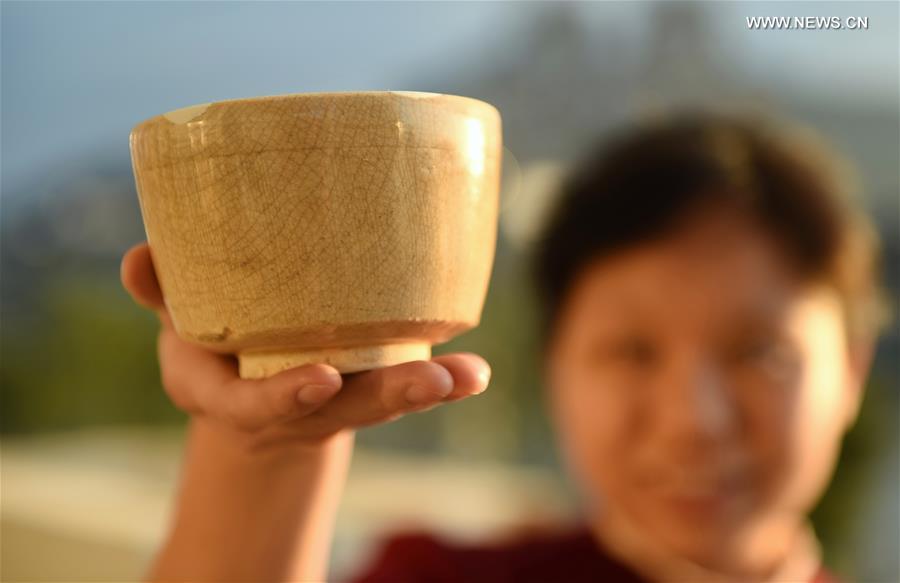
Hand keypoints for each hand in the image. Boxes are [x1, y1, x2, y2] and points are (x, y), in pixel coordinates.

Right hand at [120, 242, 490, 450]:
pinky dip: (441, 381)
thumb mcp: (179, 322)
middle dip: (386, 398)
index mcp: (231, 397)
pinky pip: (403, 384)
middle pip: (339, 411)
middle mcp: (290, 408)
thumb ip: (162, 291)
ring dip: (426, 389)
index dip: (285, 398)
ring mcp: (333, 401)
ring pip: (380, 401)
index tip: (321, 379)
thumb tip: (139, 256)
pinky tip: (475, 371)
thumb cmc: (211, 344)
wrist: (247, 386)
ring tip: (470, 375)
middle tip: (431, 381)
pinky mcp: (364, 383)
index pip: (254, 407)